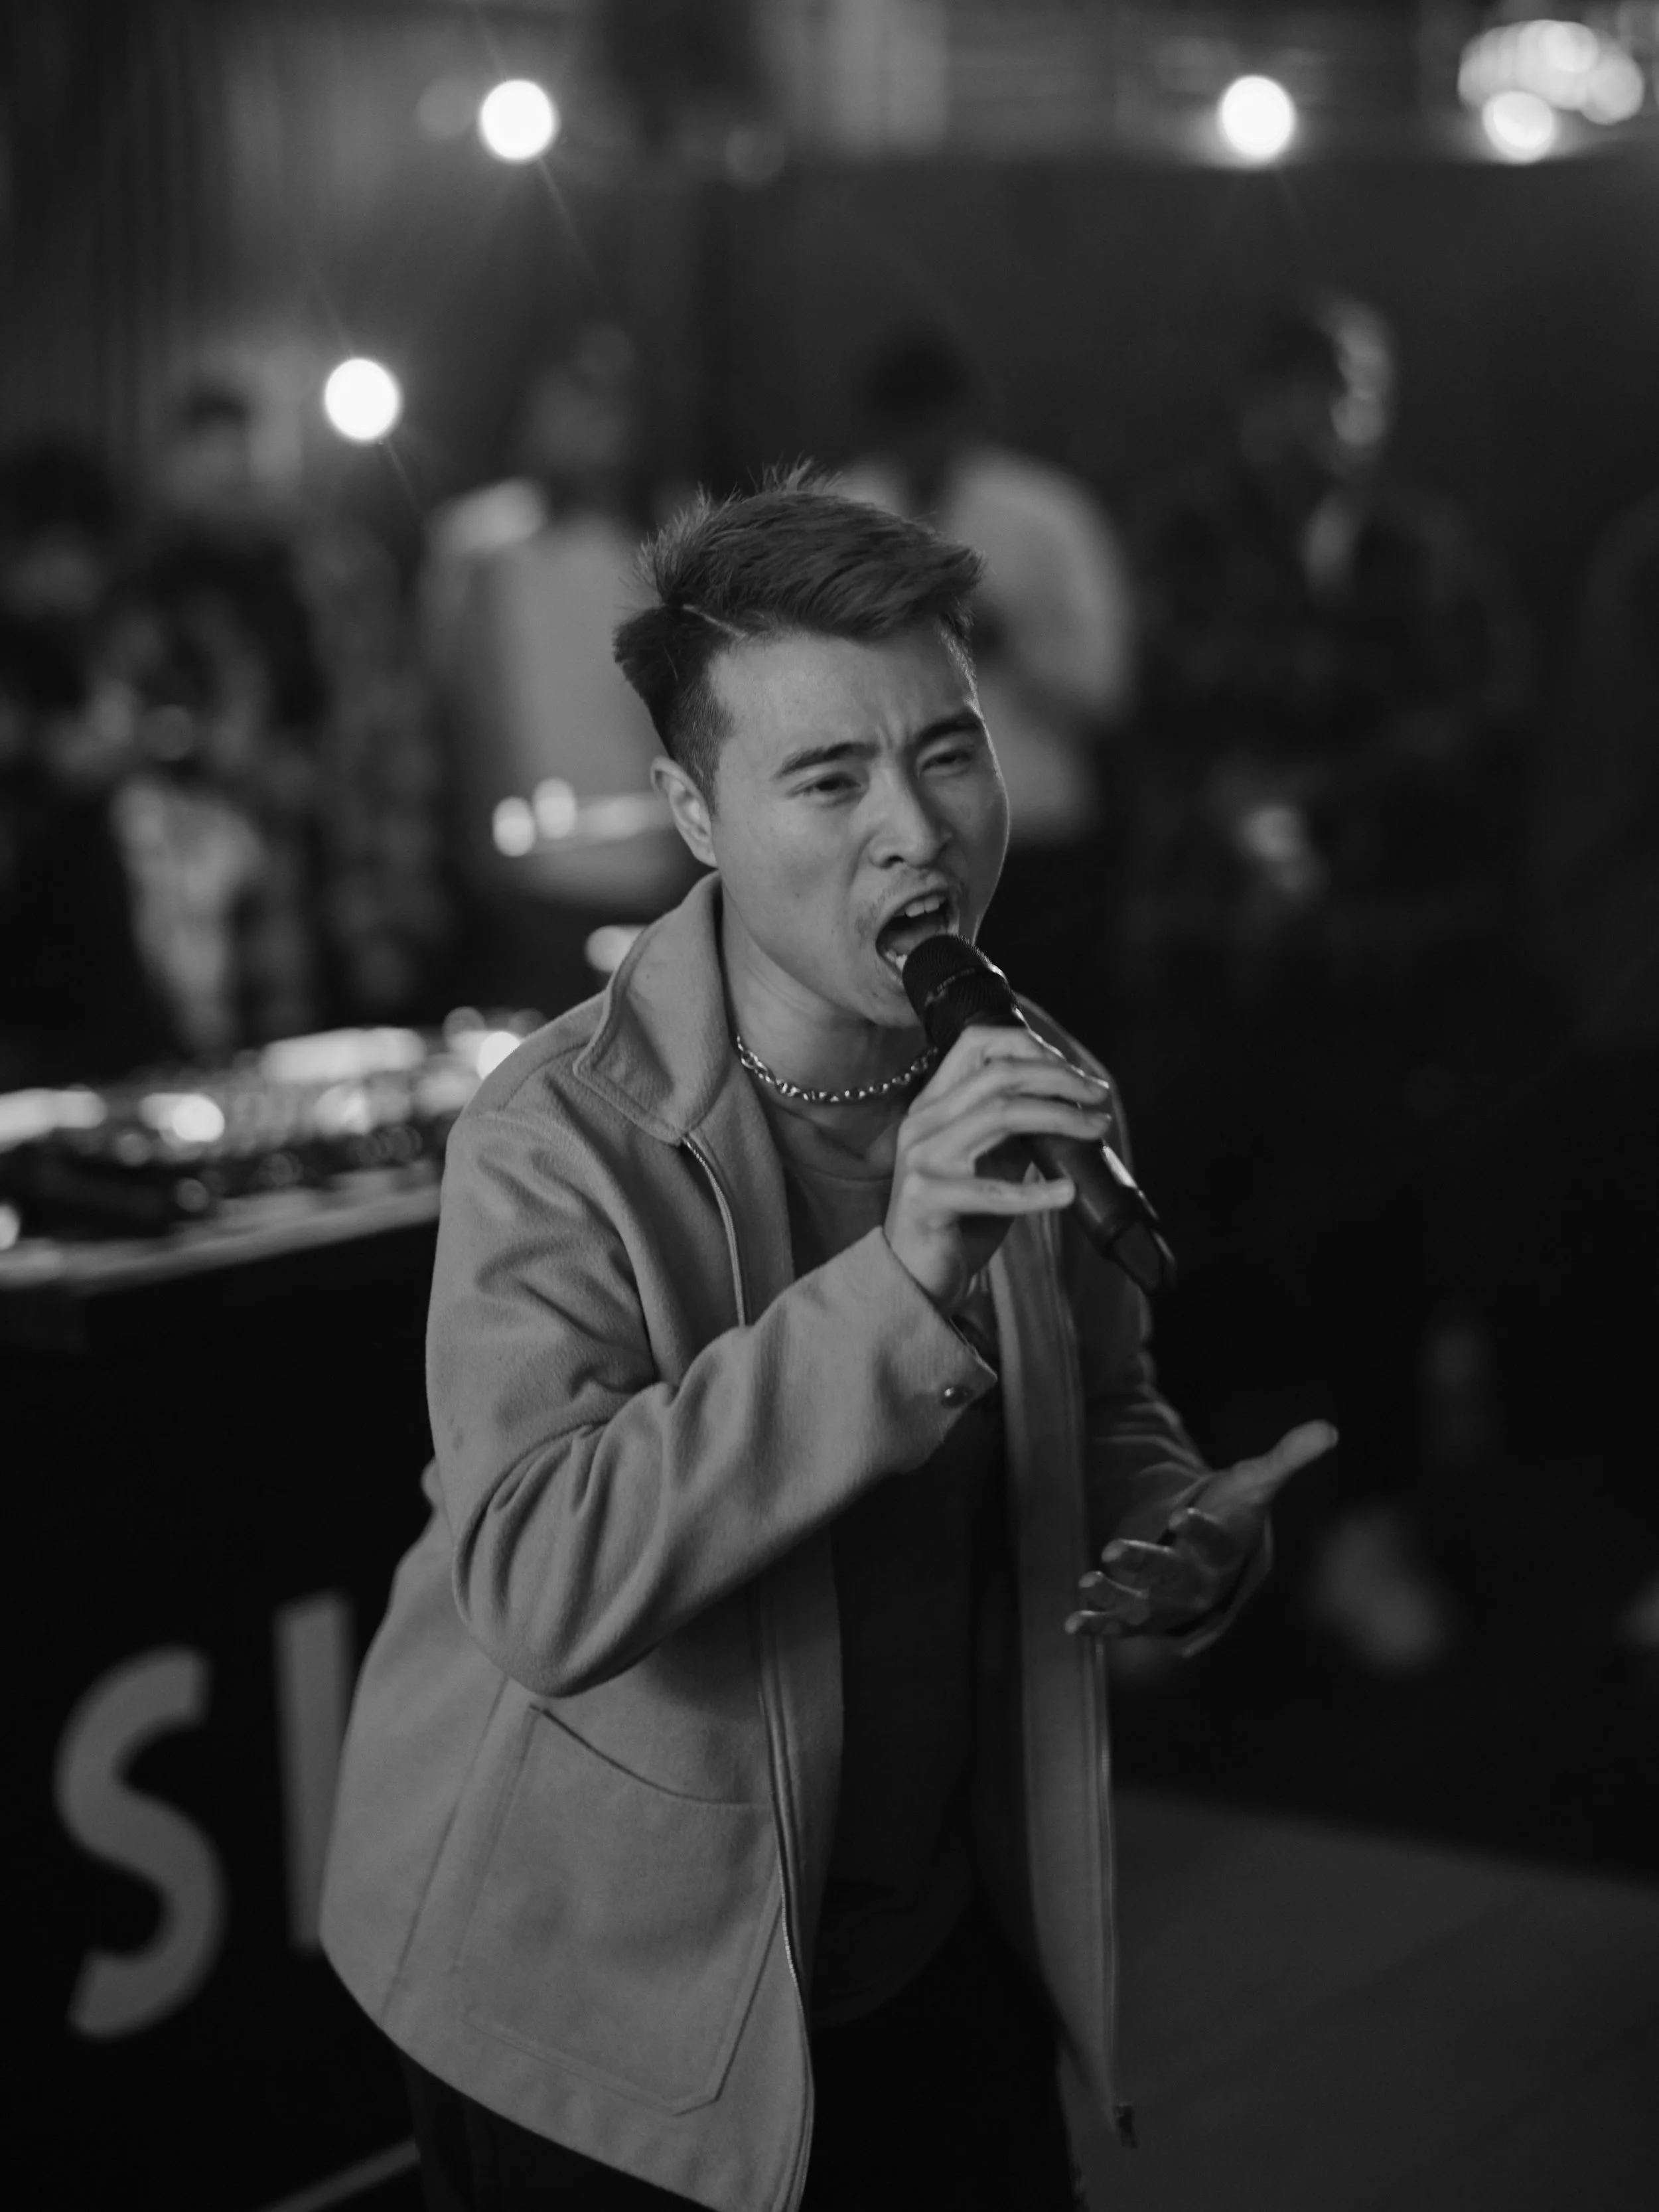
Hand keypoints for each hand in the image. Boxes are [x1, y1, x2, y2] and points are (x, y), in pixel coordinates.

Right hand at [884, 1025, 1114, 1312]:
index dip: (1029, 1044)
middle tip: (1099, 1097)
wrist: (913, 1276)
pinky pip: (992, 1191)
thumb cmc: (957, 1219)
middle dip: (1059, 1077)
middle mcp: (923, 1122)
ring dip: (1060, 1119)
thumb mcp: (988, 1162)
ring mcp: (922, 1159)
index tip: (1072, 1071)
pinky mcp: (927, 1200)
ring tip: (1096, 1131)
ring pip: (1000, 1115)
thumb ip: (1015, 1130)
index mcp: (934, 1104)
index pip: (976, 1042)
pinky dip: (1037, 1191)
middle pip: (998, 1073)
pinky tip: (1067, 1192)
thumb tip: (1070, 1102)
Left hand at [1065, 1421, 1338, 1638]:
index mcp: (1228, 1552)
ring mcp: (1172, 1605)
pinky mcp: (1144, 1616)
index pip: (1217, 1543)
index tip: (1179, 1515)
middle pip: (1176, 1579)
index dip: (1200, 1531)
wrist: (1221, 1559)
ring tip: (1086, 1581)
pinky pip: (1121, 1625)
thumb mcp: (1257, 1481)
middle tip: (1115, 1546)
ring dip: (1115, 1598)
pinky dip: (1098, 1625)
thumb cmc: (1237, 1513)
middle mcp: (1201, 1585)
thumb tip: (1331, 1429)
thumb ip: (1287, 1457)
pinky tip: (1070, 1624)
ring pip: (1145, 1608)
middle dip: (1148, 1565)